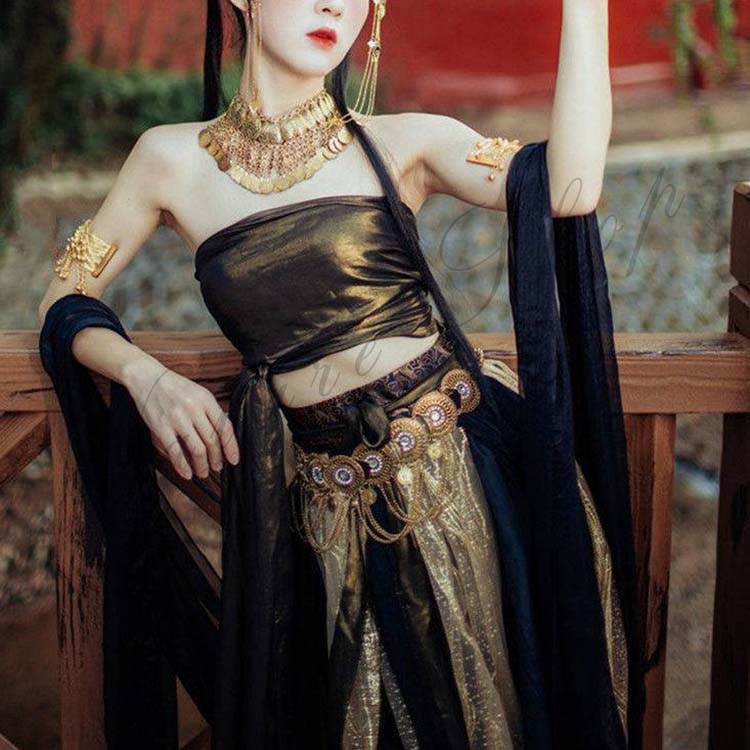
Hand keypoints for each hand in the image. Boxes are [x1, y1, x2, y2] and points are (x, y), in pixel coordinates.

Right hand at [125, 357, 239, 479]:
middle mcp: (194, 409)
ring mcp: (177, 418)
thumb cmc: (175, 387)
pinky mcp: (161, 427)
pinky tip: (187, 473)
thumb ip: (211, 412)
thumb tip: (224, 434)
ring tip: (203, 472)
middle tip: (218, 467)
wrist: (147, 377)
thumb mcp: (199, 393)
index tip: (234, 459)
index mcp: (206, 400)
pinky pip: (175, 451)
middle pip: (212, 440)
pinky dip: (182, 466)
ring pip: (197, 448)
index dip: (231, 446)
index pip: (225, 427)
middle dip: (217, 458)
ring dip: (202, 464)